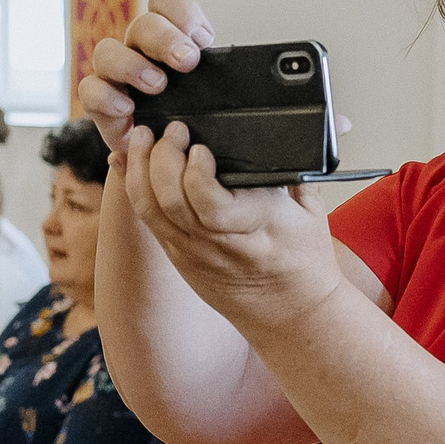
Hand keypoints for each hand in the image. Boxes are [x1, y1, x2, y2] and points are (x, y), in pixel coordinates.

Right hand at [78, 0, 215, 148]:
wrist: (171, 157)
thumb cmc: (193, 116)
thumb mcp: (217, 91)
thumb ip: (229, 73)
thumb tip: (269, 67)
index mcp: (166, 36)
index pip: (164, 0)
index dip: (182, 12)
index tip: (203, 40)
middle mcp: (137, 49)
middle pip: (141, 24)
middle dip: (165, 38)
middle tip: (188, 61)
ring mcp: (115, 75)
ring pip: (106, 51)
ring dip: (133, 65)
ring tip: (158, 85)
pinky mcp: (100, 104)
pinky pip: (89, 90)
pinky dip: (107, 96)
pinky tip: (128, 108)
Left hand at [119, 119, 343, 332]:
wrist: (292, 314)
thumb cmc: (306, 260)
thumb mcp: (311, 210)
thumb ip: (293, 168)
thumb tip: (291, 128)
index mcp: (257, 228)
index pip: (212, 204)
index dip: (196, 173)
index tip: (200, 147)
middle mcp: (219, 244)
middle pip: (171, 202)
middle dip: (162, 158)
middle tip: (170, 130)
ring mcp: (194, 254)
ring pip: (151, 210)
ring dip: (140, 168)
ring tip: (143, 138)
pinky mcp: (180, 259)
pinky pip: (148, 221)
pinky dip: (135, 188)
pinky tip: (132, 163)